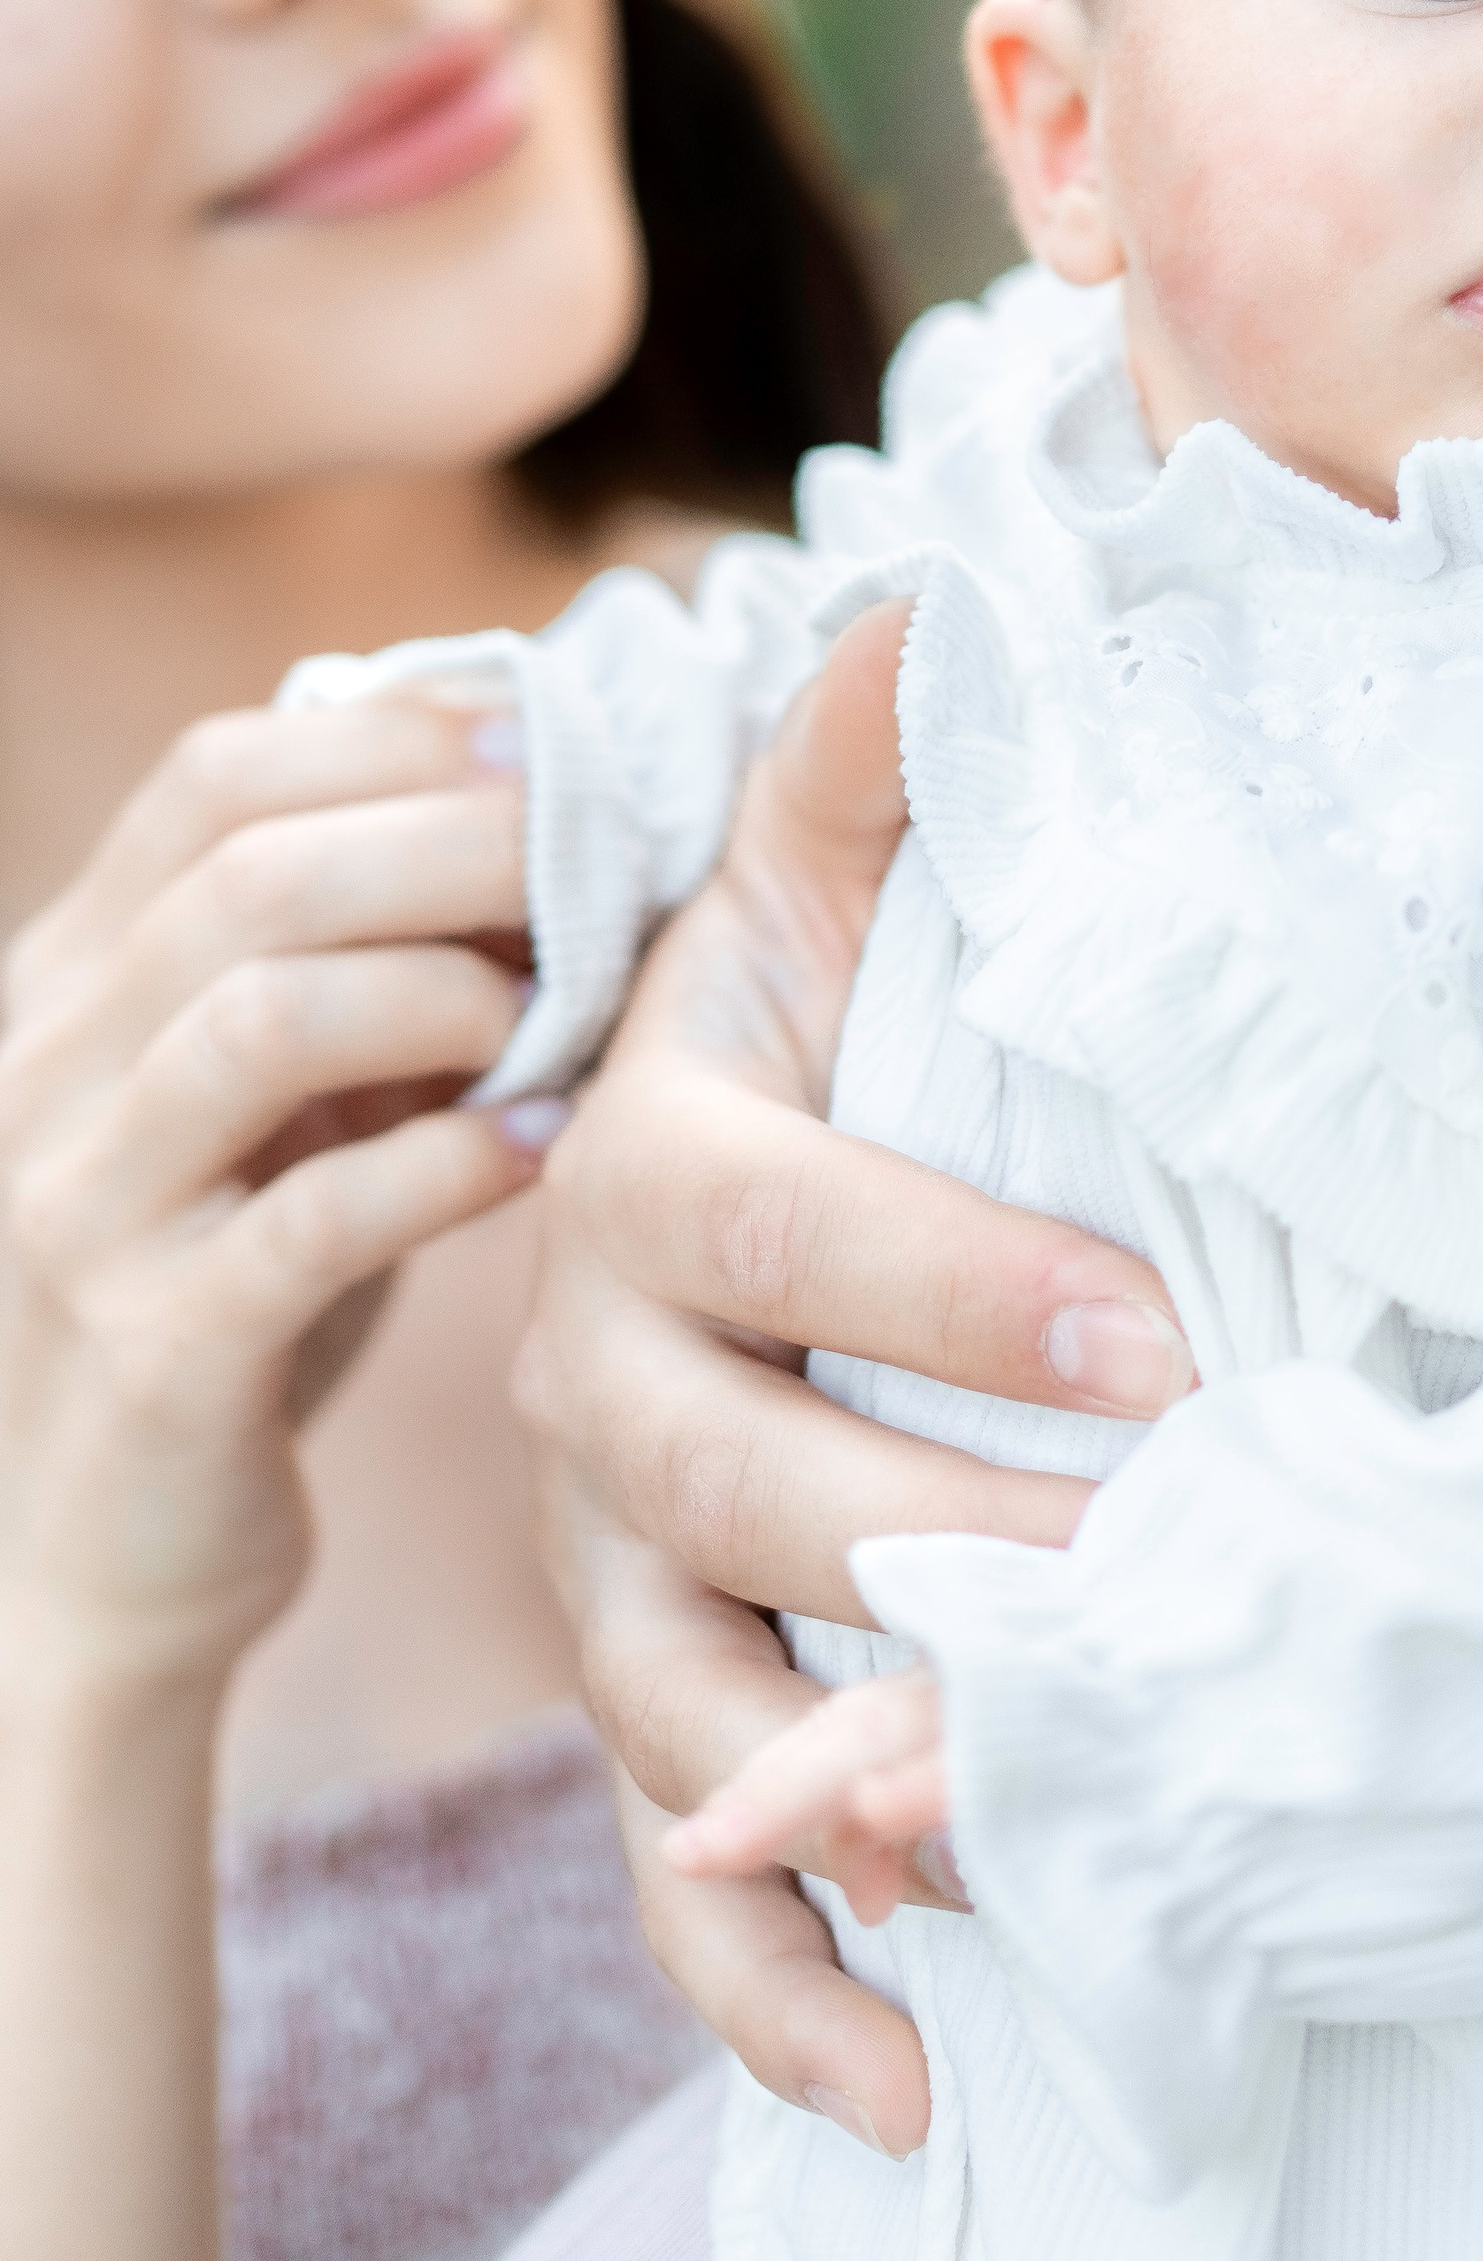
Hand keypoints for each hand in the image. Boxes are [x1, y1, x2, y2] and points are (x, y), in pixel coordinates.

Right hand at [1, 690, 550, 1695]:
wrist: (85, 1565)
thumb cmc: (230, 1292)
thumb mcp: (271, 1102)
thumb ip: (358, 964)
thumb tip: (561, 817)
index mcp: (71, 976)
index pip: (215, 775)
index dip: (400, 740)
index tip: (555, 751)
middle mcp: (42, 1069)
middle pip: (253, 872)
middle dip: (459, 845)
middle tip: (603, 863)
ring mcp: (76, 1210)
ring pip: (263, 1017)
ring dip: (447, 992)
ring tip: (553, 1015)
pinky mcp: (150, 1353)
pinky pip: (313, 1223)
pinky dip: (451, 1165)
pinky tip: (543, 1152)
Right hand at [519, 603, 1194, 2153]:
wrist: (682, 1190)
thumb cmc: (793, 1032)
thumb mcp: (813, 885)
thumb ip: (874, 760)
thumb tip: (949, 587)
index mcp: (649, 1166)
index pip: (783, 1227)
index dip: (956, 1281)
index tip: (1160, 1349)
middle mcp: (593, 1376)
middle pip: (728, 1483)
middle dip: (937, 1539)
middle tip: (1151, 1593)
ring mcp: (606, 1560)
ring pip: (684, 1689)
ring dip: (846, 1786)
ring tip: (1017, 1854)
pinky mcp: (647, 1694)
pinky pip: (675, 1865)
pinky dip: (777, 1983)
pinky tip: (919, 2080)